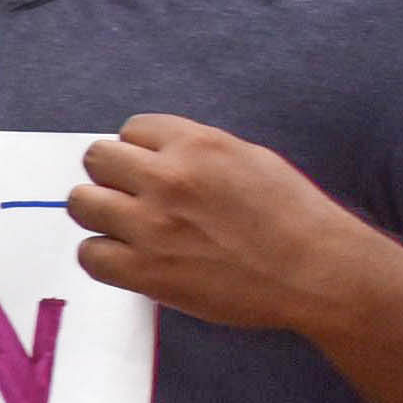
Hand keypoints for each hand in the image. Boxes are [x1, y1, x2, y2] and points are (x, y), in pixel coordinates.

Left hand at [68, 114, 360, 332]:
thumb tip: (152, 155)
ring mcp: (152, 225)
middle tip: (133, 198)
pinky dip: (103, 257)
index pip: (131, 129)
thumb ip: (196, 152)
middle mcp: (168, 178)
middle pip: (96, 159)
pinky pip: (90, 254)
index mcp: (197, 145)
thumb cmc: (295, 217)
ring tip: (127, 228)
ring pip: (82, 203)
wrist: (320, 273)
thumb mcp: (249, 159)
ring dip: (100, 213)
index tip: (152, 170)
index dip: (140, 151)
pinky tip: (128, 259)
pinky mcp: (146, 270)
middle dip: (111, 176)